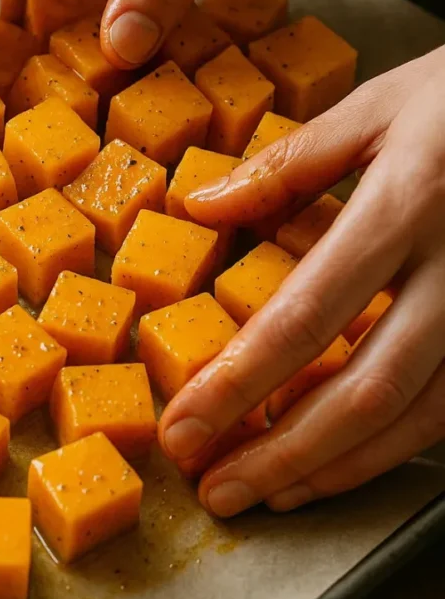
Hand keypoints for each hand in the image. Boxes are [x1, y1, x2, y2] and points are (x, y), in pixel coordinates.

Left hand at [159, 46, 444, 515]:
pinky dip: (392, 447)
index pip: (307, 314)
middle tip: (214, 490)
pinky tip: (340, 461)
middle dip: (282, 451)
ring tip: (267, 491)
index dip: (239, 381)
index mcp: (406, 206)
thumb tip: (202, 205)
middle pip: (364, 388)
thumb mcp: (376, 107)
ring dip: (336, 465)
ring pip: (417, 416)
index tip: (182, 426)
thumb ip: (289, 163)